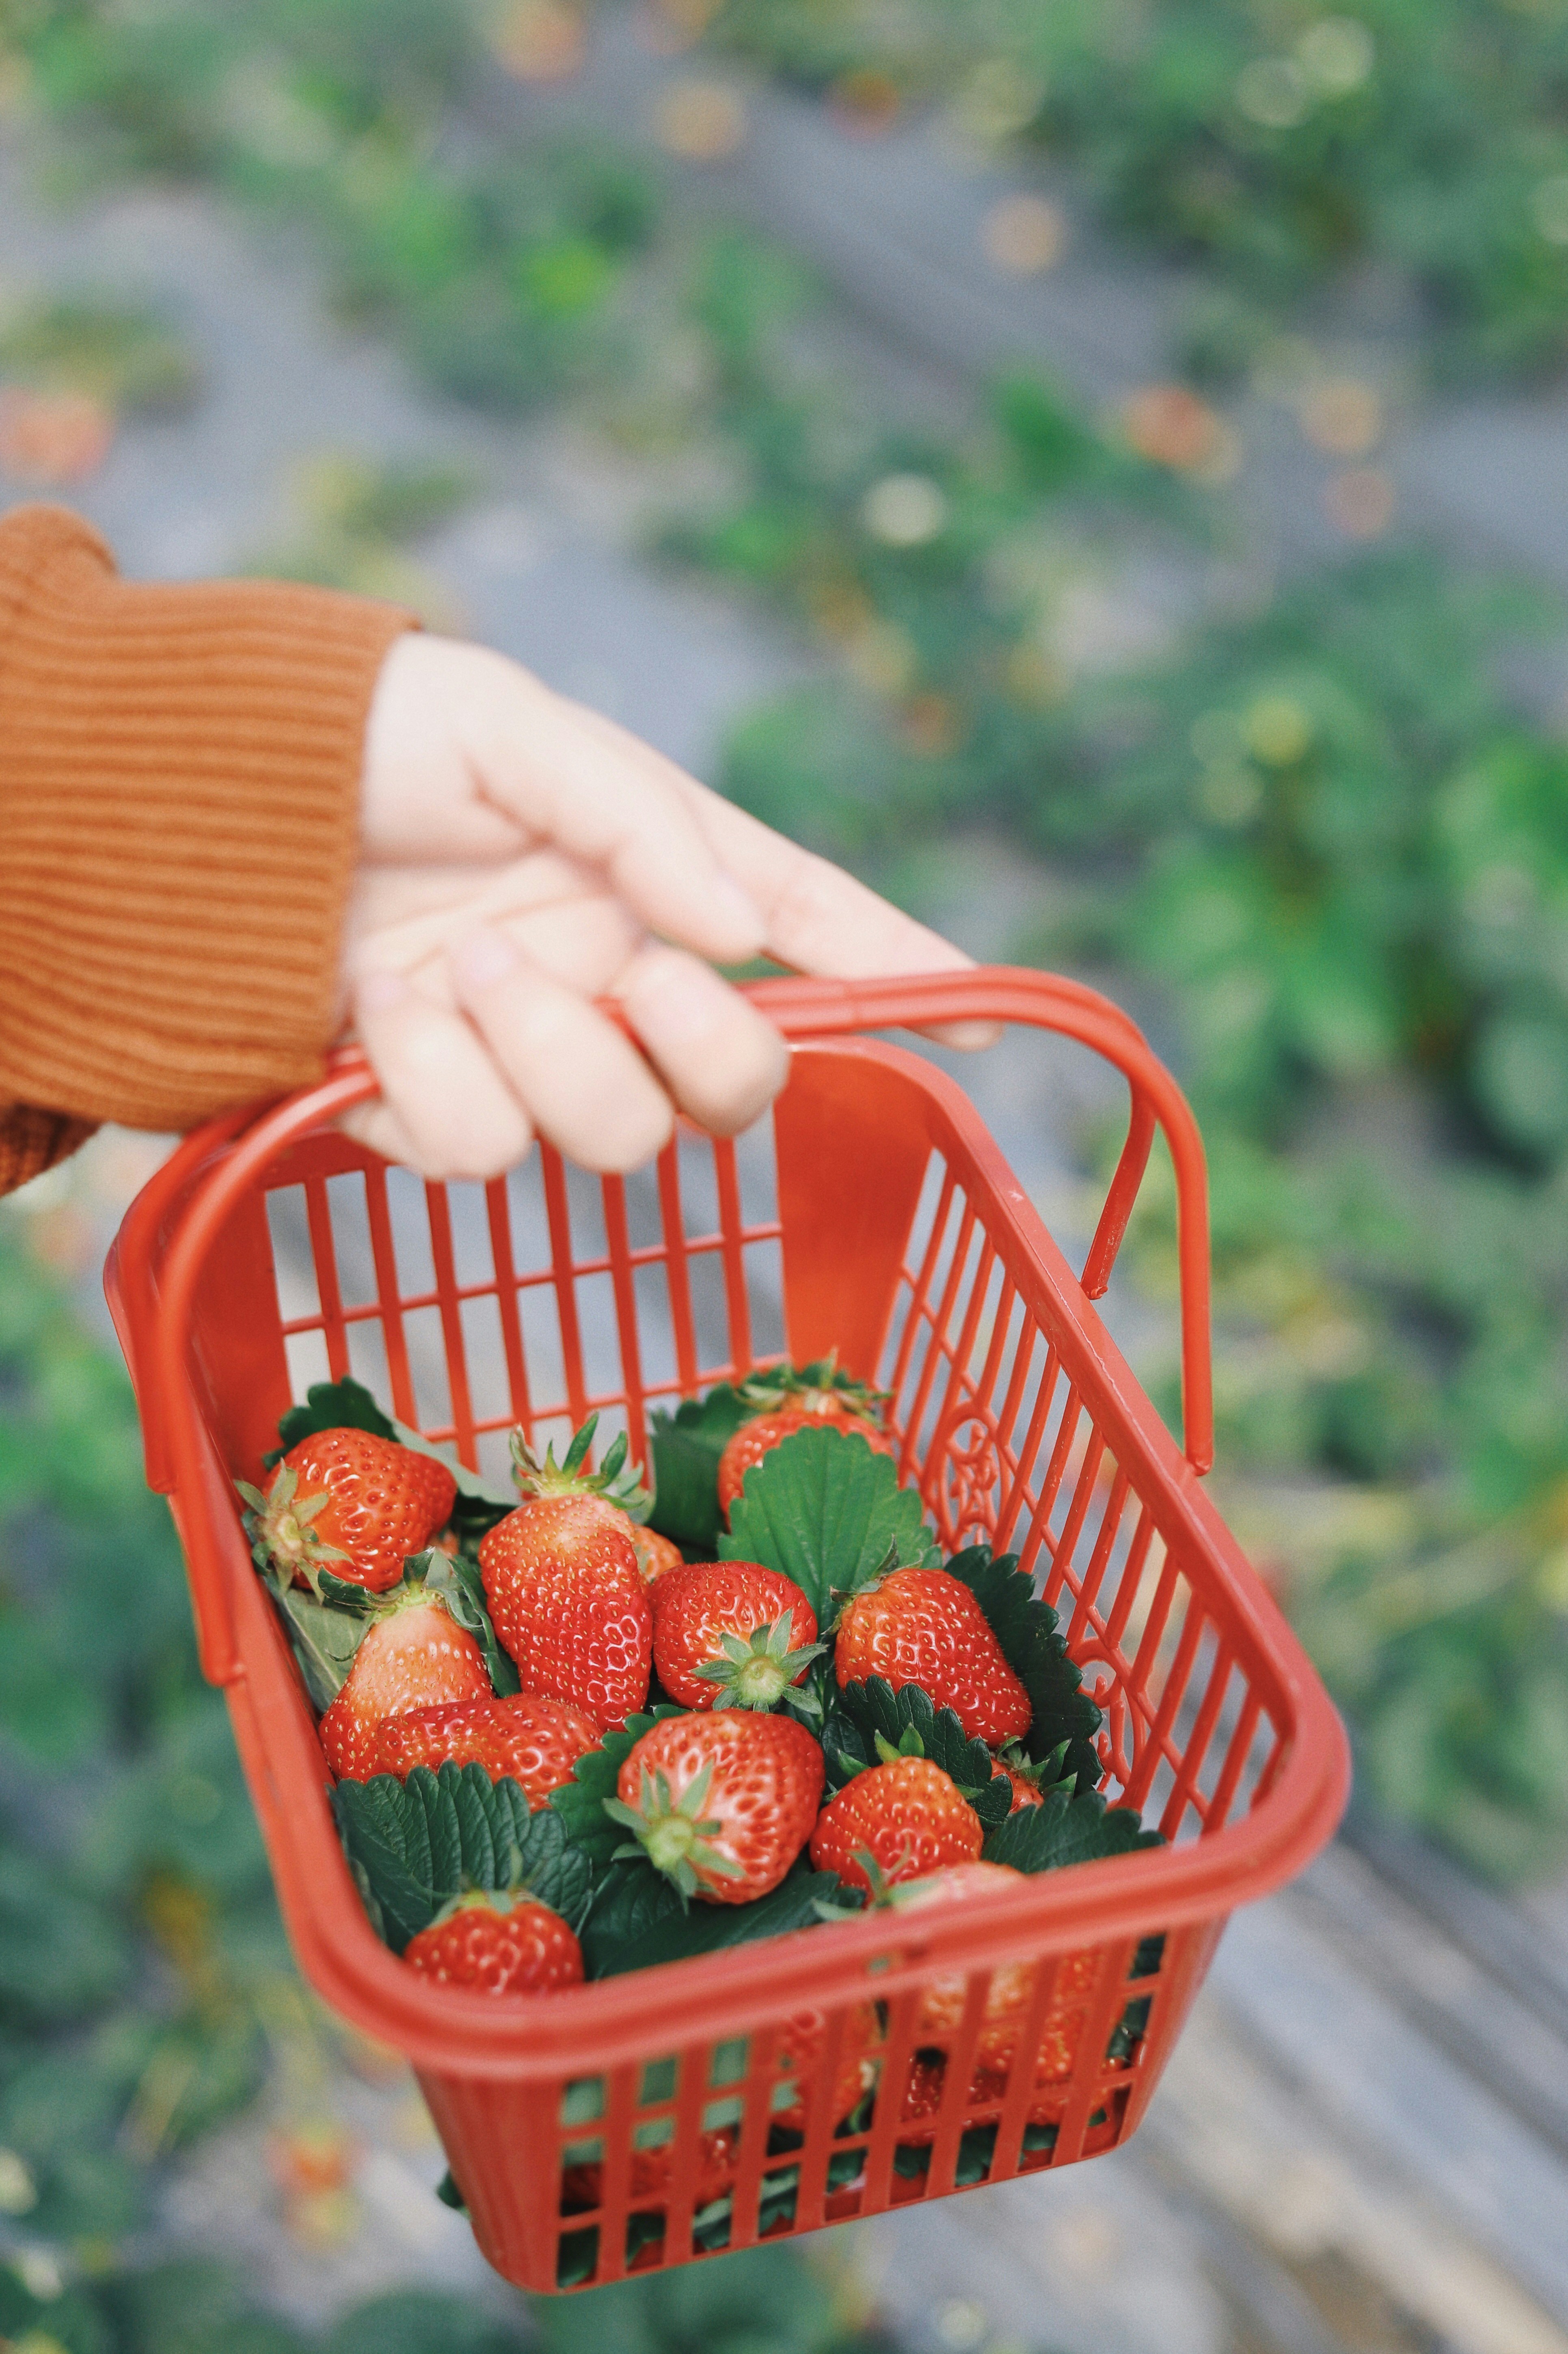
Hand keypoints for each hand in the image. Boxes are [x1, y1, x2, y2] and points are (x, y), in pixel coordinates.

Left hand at [340, 633, 990, 1179]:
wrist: (207, 802)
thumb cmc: (366, 734)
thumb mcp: (513, 726)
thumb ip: (642, 823)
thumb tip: (732, 935)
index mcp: (654, 876)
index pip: (807, 934)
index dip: (903, 978)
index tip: (989, 1025)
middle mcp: (610, 979)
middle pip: (735, 1086)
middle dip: (707, 1048)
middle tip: (636, 975)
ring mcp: (527, 1057)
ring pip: (615, 1139)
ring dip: (547, 1053)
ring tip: (454, 965)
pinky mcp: (434, 1114)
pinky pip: (479, 1150)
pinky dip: (430, 1077)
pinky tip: (378, 1011)